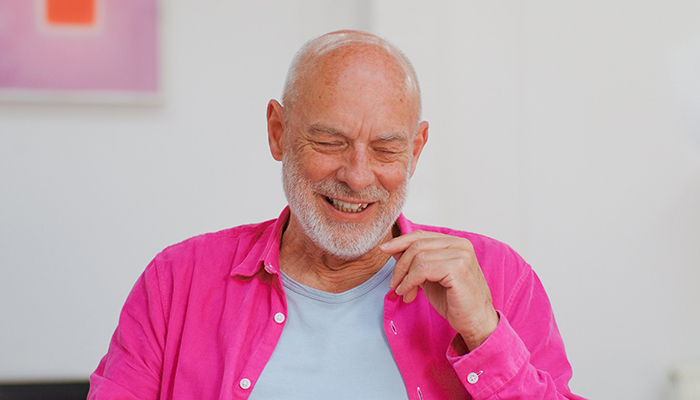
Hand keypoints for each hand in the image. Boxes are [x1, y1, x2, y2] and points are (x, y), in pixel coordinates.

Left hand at [380, 230, 498, 352]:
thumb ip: (416, 262)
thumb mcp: (429, 277)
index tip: (384, 250)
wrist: (475, 322)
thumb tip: (394, 249)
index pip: (421, 235)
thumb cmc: (454, 301)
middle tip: (395, 284)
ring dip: (404, 276)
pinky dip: (410, 281)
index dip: (400, 241)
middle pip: (417, 244)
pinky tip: (408, 293)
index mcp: (455, 243)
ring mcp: (461, 255)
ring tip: (403, 292)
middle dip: (400, 265)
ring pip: (418, 256)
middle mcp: (460, 244)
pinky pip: (423, 269)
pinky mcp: (458, 268)